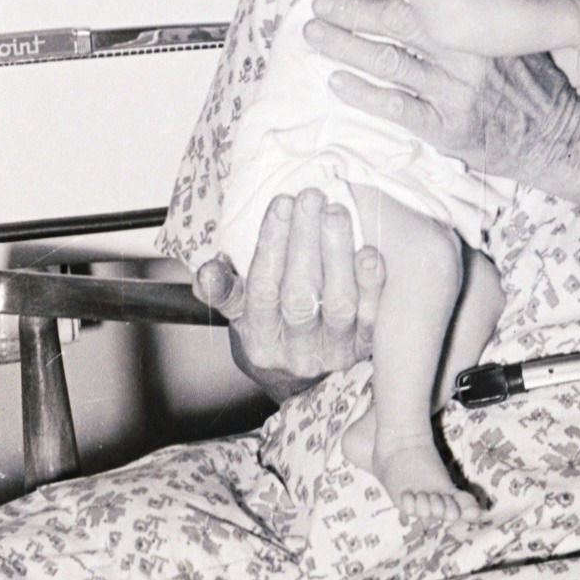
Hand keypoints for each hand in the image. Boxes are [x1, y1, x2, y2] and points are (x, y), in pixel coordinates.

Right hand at [193, 187, 383, 399]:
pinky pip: (372, 316)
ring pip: (338, 304)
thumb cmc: (275, 330)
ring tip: (336, 212)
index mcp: (261, 341)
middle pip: (299, 295)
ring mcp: (334, 352)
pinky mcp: (366, 349)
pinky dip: (371, 284)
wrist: (310, 382)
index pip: (263, 289)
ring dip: (338, 254)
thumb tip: (206, 270)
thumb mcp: (242, 315)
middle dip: (305, 241)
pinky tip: (369, 250)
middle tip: (311, 197)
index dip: (272, 244)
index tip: (282, 202)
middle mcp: (296, 352)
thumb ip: (224, 291)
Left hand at [303, 0, 579, 178]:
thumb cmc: (535, 79)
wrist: (555, 136)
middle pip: (395, 27)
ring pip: (389, 64)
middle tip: (319, 5)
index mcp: (477, 27)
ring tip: (314, 36)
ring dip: (346, 48)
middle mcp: (462, 56)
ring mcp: (452, 93)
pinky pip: (396, 108)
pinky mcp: (446, 128)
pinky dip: (364, 94)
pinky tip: (337, 83)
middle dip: (351, 13)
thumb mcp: (523, 25)